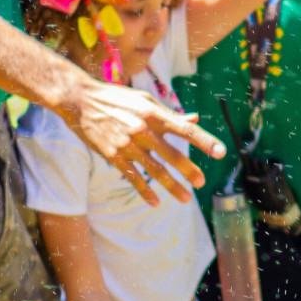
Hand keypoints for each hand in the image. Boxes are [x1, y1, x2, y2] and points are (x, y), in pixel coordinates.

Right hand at [65, 79, 221, 204]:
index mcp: (153, 114)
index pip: (185, 129)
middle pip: (172, 154)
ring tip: (186, 198)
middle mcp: (142, 130)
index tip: (220, 152)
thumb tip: (195, 119)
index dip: (204, 141)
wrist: (80, 101)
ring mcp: (128, 144)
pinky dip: (145, 191)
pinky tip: (155, 202)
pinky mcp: (113, 155)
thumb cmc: (117, 98)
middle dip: (189, 170)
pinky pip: (133, 177)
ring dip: (172, 186)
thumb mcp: (145, 100)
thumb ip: (170, 113)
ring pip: (154, 170)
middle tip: (201, 182)